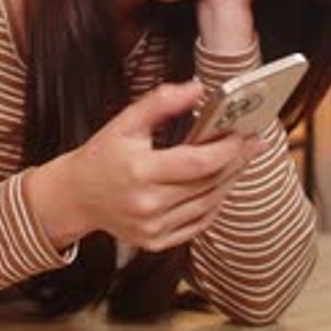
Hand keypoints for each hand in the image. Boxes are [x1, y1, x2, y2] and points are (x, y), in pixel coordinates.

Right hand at [26, 81, 265, 252]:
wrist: (76, 196)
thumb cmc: (102, 155)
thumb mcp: (126, 121)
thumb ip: (161, 102)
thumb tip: (197, 88)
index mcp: (139, 172)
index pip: (196, 163)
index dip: (225, 149)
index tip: (243, 132)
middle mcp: (147, 204)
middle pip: (208, 184)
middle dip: (236, 160)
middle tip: (254, 141)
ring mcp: (152, 227)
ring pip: (208, 204)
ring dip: (230, 180)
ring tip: (242, 158)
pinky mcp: (156, 242)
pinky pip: (198, 222)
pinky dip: (215, 202)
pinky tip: (222, 182)